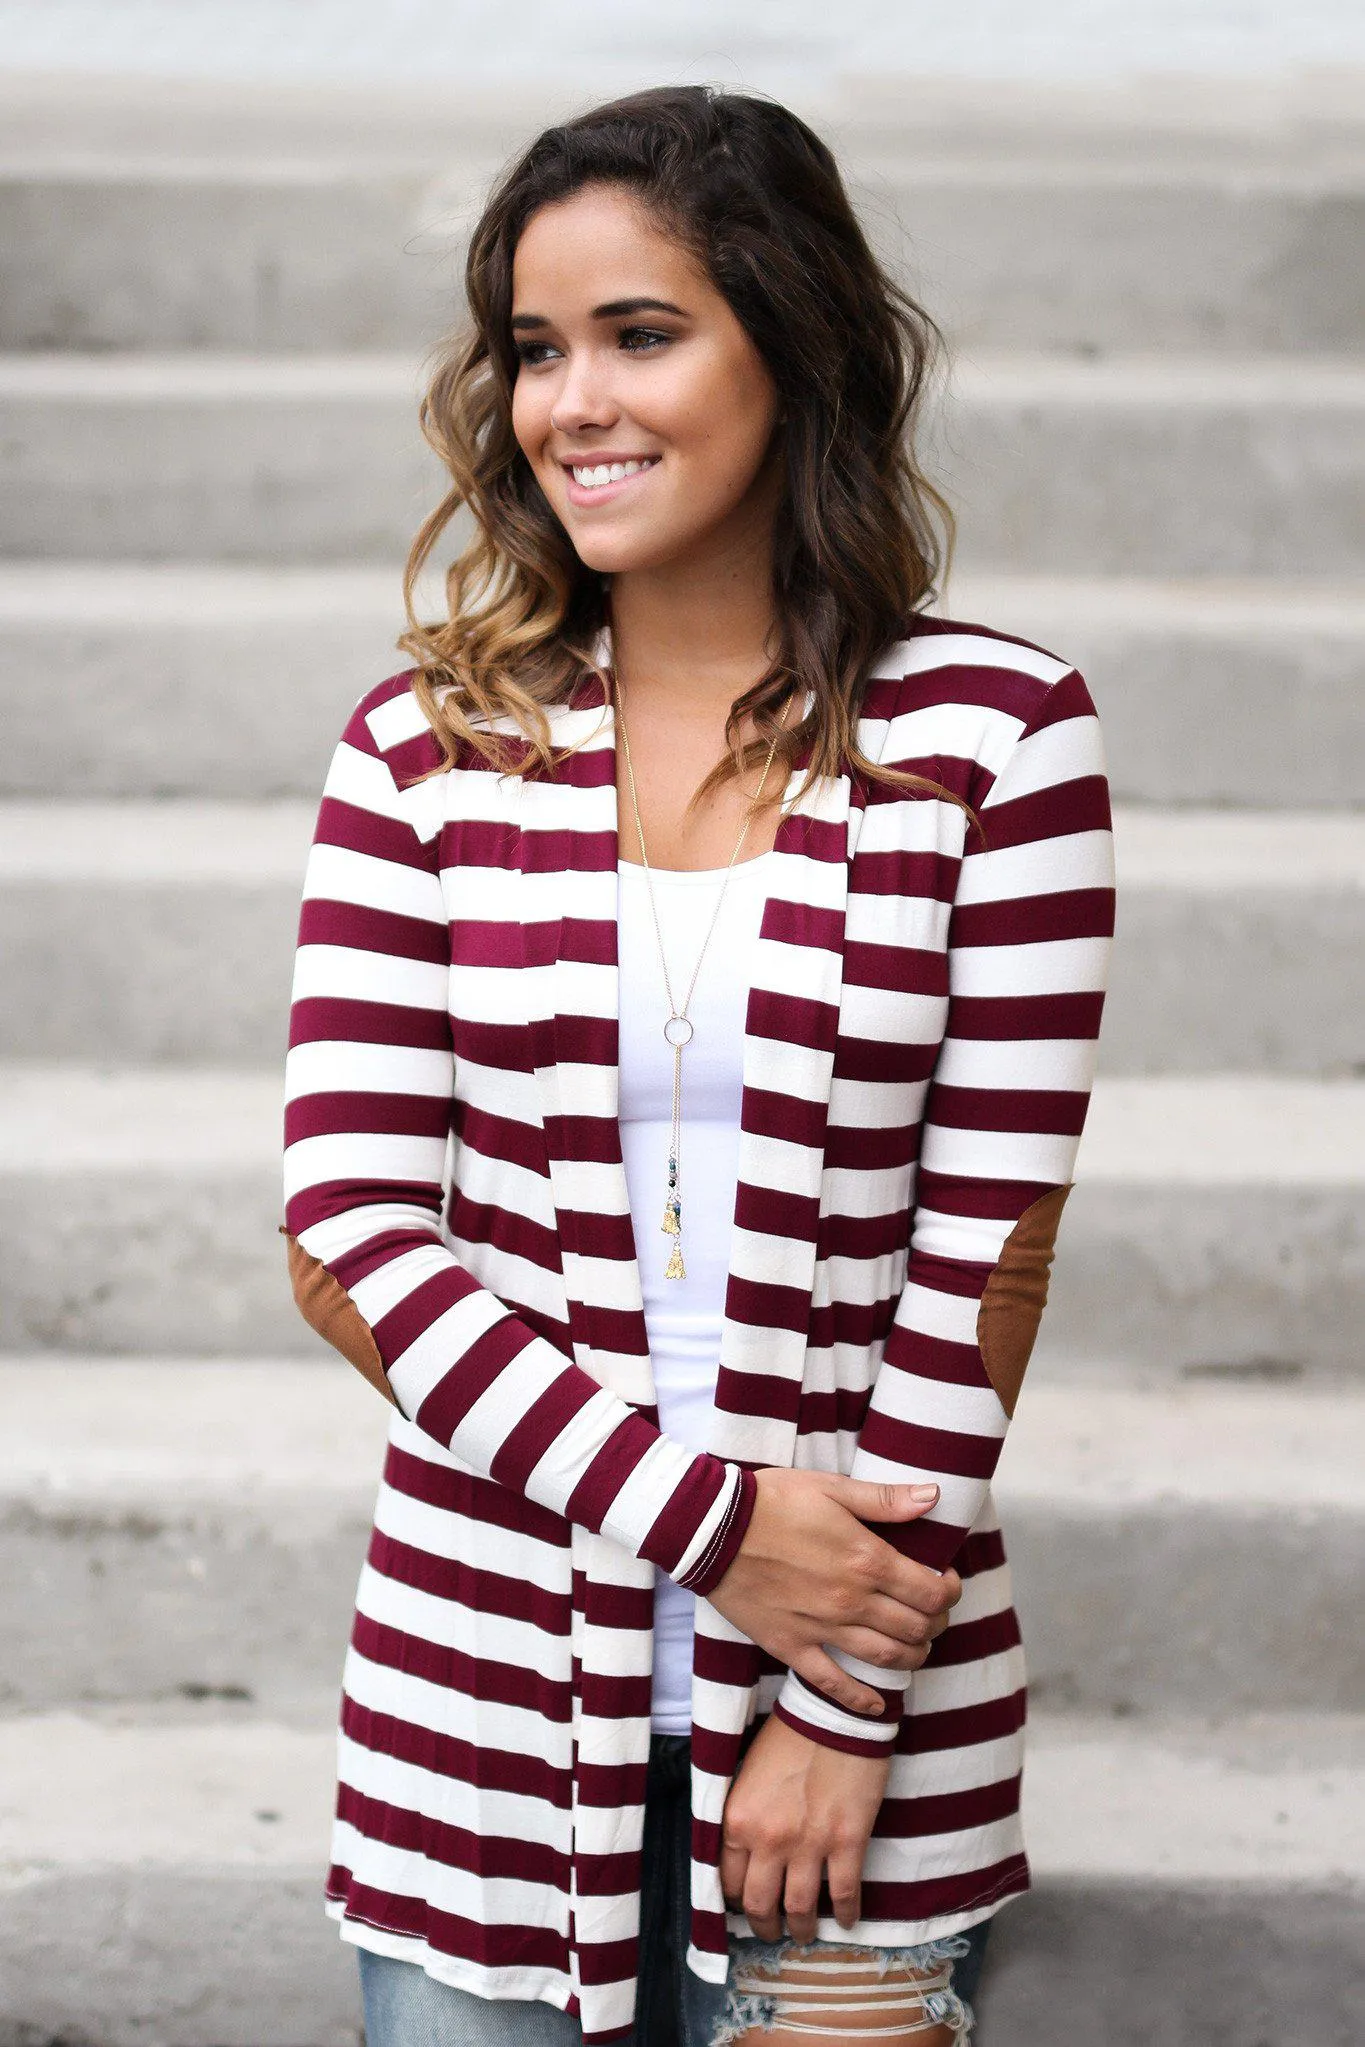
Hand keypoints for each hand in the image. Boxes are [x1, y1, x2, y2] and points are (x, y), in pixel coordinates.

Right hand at [705, 1469, 961, 1715]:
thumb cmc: (772, 1500)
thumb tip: (934, 1497)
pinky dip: (860, 1700)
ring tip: (915, 1646)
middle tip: (933, 1612)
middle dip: (935, 1622)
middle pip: (916, 1627)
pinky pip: (832, 1685)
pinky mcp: (791, 1646)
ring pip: (886, 1658)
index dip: (949, 1591)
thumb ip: (885, 1500)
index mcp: (867, 1559)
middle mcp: (852, 1600)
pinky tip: (877, 1704)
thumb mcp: (831, 1487)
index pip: (931, 1591)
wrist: (711, 1528)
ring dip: (912, 1656)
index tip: (946, 1582)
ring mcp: (822, 1628)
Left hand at [720, 1711, 888, 1940]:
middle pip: (759, 1903)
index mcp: (738, 1820)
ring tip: (803, 1932)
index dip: (736, 1900)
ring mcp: (809, 1843)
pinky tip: (845, 1921)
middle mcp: (769, 1839)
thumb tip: (743, 1852)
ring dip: (800, 1928)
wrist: (833, 1713)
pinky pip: (843, 1893)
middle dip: (764, 1924)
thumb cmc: (788, 1736)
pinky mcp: (847, 1841)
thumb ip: (743, 1816)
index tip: (745, 1903)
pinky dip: (844, 1914)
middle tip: (771, 1930)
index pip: (728, 1880)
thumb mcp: (747, 1775)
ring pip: (799, 1907)